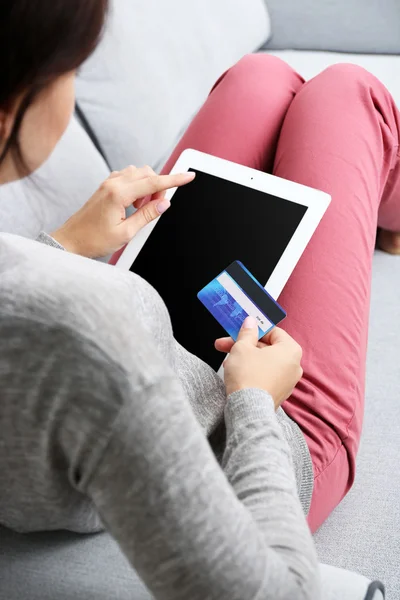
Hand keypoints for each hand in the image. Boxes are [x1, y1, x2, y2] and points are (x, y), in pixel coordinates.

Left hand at [52, 165, 194, 257]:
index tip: (189, 176)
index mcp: (118, 194)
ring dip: (147, 186)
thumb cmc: (94, 240)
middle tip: (157, 206)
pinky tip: (133, 204)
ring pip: (137, 173)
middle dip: (158, 186)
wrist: (70, 241)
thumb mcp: (126, 233)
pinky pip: (127, 178)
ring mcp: (107, 183)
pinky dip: (136, 187)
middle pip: (147, 173)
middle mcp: (112, 184)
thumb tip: (164, 203)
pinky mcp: (105, 187)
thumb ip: (147, 215)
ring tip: (142, 208)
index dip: (174, 180)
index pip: (153, 183)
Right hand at [216, 316, 302, 408]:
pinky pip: (266, 376)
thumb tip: (251, 322)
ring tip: (227, 359)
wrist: (247, 409)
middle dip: (245, 345)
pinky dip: (252, 371)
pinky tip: (236, 371)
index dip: (255, 329)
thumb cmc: (248, 375)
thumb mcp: (242, 347)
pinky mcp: (278, 393)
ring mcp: (288, 382)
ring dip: (246, 358)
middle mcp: (294, 366)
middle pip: (267, 348)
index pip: (274, 332)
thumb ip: (247, 332)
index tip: (242, 328)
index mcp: (291, 350)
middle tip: (226, 343)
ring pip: (265, 362)